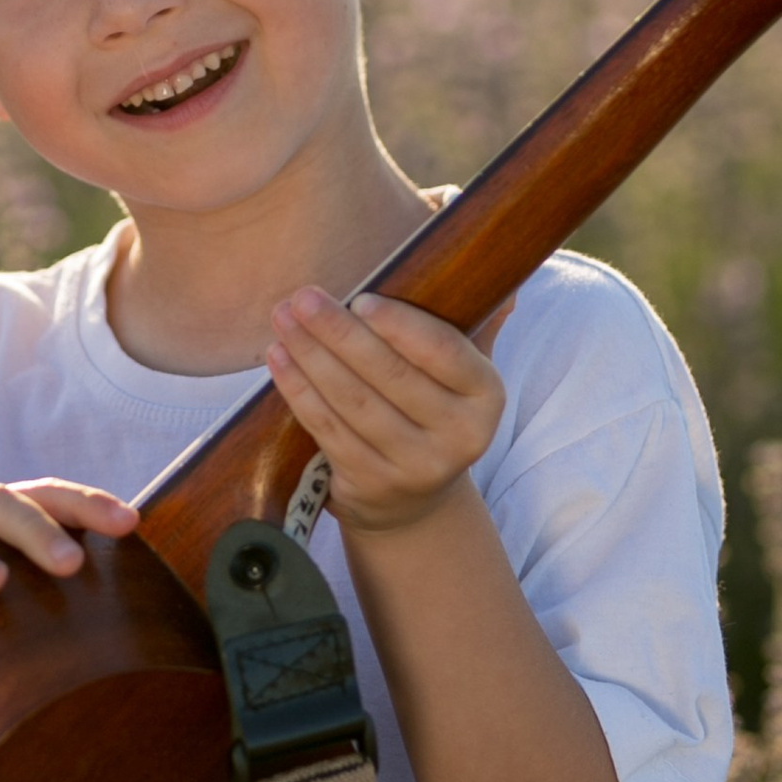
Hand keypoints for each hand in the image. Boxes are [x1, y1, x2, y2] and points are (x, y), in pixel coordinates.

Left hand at [263, 289, 502, 536]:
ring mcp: (414, 466)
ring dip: (311, 356)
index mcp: (486, 397)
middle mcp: (459, 437)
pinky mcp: (370, 484)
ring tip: (283, 320)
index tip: (360, 299)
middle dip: (340, 332)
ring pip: (353, 402)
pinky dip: (298, 391)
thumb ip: (475, 326)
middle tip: (303, 298)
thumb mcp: (462, 374)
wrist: (414, 499)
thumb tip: (503, 282)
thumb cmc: (433, 408)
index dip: (401, 325)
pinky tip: (279, 359)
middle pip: (391, 376)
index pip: (444, 352)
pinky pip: (327, 428)